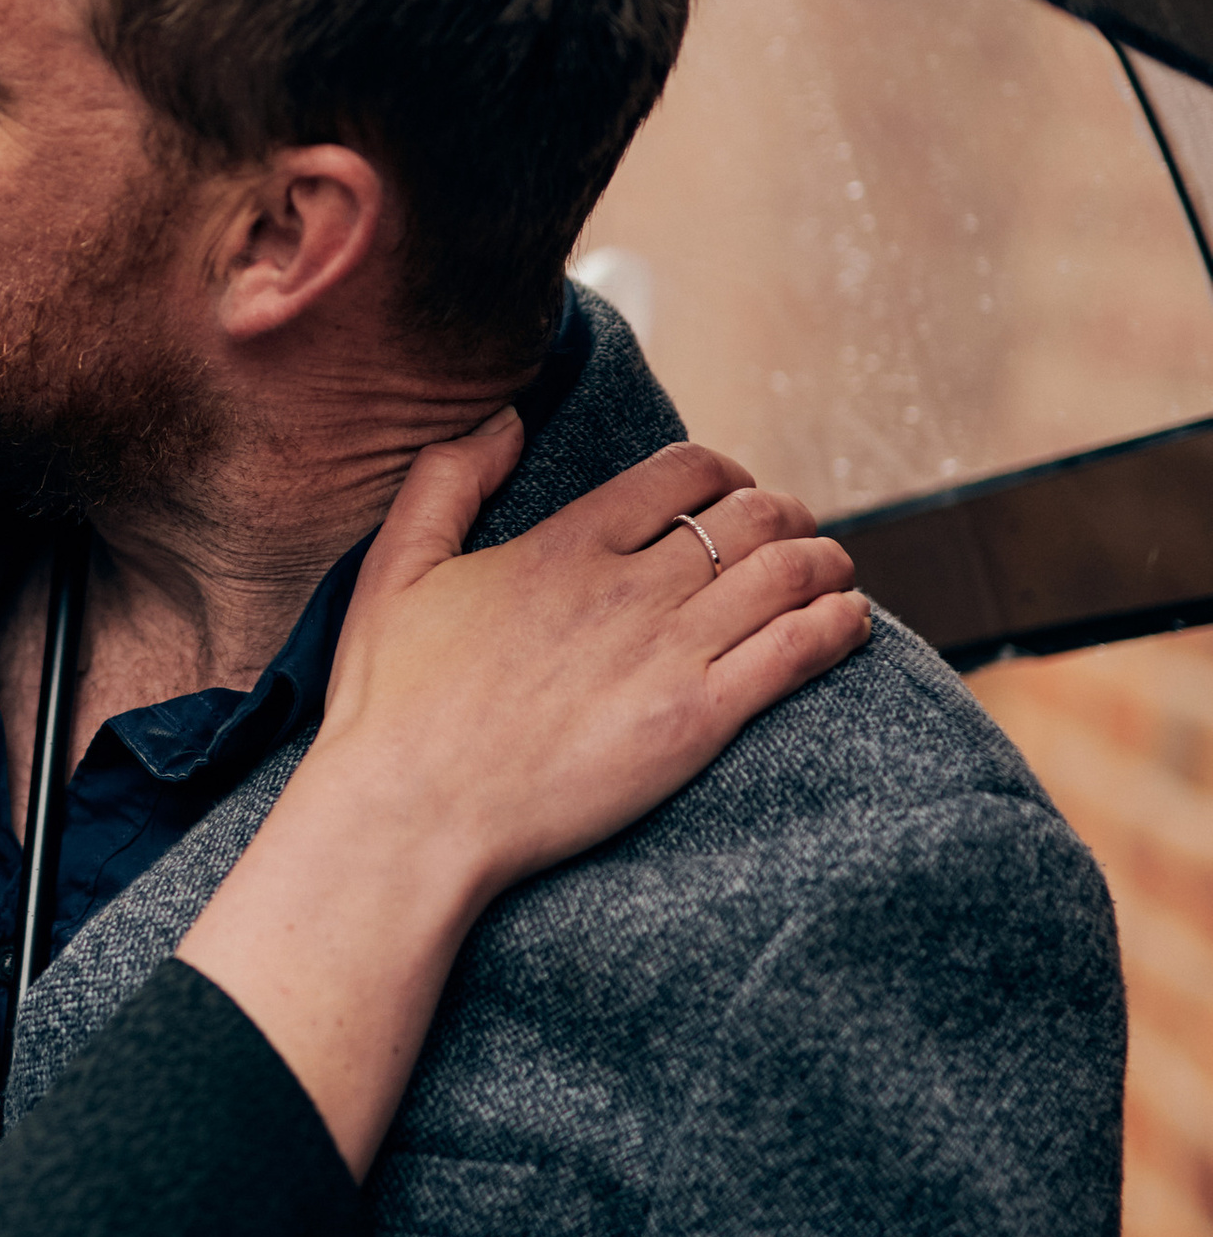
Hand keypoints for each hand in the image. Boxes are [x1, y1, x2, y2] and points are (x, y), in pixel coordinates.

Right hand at [314, 423, 864, 909]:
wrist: (407, 818)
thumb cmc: (389, 706)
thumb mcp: (392, 569)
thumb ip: (446, 479)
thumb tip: (505, 417)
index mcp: (564, 545)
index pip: (684, 471)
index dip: (725, 472)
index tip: (733, 493)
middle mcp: (626, 586)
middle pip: (753, 514)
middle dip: (789, 515)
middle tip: (795, 535)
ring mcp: (666, 653)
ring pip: (790, 572)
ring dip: (827, 562)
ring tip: (833, 575)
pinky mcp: (695, 722)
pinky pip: (798, 650)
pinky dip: (838, 625)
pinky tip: (847, 625)